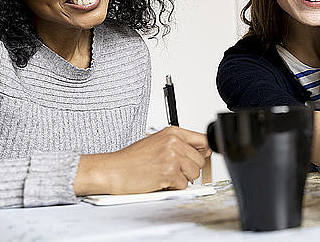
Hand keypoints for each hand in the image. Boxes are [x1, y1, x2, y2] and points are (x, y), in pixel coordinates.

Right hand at [75, 126, 210, 195]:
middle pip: (200, 160)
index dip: (203, 152)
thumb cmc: (132, 159)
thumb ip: (181, 144)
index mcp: (173, 132)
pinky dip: (173, 187)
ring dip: (182, 178)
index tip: (198, 157)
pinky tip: (160, 181)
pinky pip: (183, 185)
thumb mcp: (158, 142)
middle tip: (171, 169)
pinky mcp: (169, 173)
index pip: (203, 140)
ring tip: (164, 174)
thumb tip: (206, 151)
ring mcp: (172, 157)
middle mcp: (174, 142)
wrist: (113, 170)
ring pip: (194, 173)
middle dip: (188, 169)